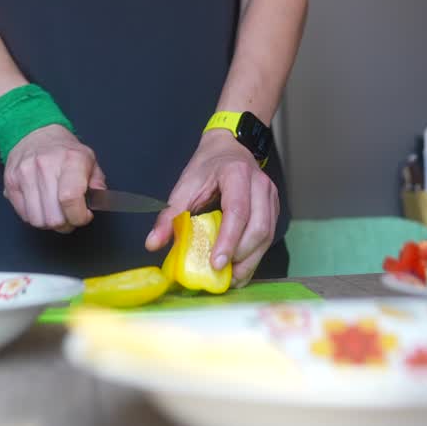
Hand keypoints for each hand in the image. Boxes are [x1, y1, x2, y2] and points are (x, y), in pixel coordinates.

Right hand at [3, 124, 106, 231]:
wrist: (35, 133)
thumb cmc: (65, 151)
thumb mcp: (89, 160)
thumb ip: (97, 183)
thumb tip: (98, 202)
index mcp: (70, 159)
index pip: (70, 198)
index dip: (79, 216)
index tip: (84, 216)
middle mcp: (45, 165)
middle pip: (54, 217)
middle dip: (66, 224)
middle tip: (70, 215)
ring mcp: (25, 174)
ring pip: (37, 220)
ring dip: (49, 223)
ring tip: (56, 212)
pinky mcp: (11, 182)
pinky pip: (24, 216)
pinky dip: (35, 217)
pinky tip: (42, 206)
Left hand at [144, 129, 278, 284]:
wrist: (227, 148)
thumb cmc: (206, 167)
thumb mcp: (184, 186)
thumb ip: (169, 215)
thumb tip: (152, 243)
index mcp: (236, 174)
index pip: (237, 211)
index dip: (228, 240)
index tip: (216, 263)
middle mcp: (259, 184)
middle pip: (258, 227)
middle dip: (241, 256)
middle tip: (221, 274)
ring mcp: (270, 196)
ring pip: (267, 234)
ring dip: (250, 260)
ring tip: (231, 276)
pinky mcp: (274, 207)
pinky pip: (269, 235)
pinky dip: (255, 254)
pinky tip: (240, 266)